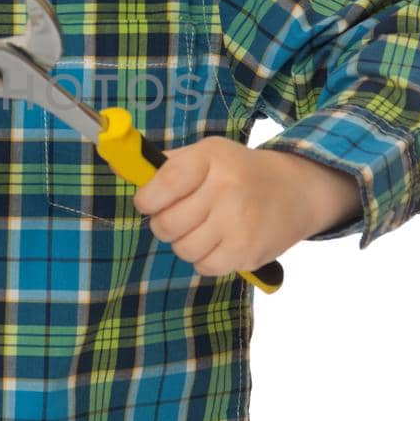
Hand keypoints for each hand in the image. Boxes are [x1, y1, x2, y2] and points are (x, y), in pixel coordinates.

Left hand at [131, 138, 358, 277]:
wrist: (296, 190)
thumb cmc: (239, 171)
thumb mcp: (208, 153)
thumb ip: (168, 165)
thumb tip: (122, 168)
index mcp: (210, 158)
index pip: (163, 183)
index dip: (146, 199)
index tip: (148, 202)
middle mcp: (226, 188)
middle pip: (167, 223)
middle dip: (162, 225)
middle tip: (176, 219)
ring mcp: (238, 222)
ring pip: (183, 249)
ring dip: (184, 243)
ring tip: (200, 229)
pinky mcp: (248, 251)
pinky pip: (205, 267)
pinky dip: (204, 259)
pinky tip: (216, 243)